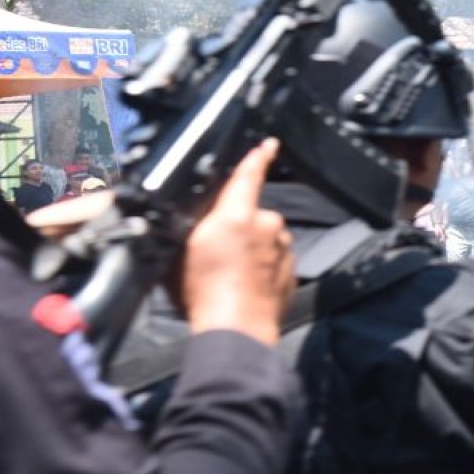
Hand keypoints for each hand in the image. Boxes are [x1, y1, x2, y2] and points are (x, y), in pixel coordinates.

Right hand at [181, 139, 293, 347]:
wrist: (236, 328)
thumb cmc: (202, 291)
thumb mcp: (182, 249)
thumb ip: (194, 225)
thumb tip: (196, 218)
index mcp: (238, 214)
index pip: (249, 175)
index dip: (258, 157)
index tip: (269, 145)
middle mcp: (267, 224)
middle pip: (252, 215)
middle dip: (237, 228)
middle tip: (215, 253)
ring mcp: (283, 248)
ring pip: (265, 240)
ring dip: (251, 250)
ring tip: (228, 275)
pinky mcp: (291, 271)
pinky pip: (274, 261)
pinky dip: (262, 269)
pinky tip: (244, 286)